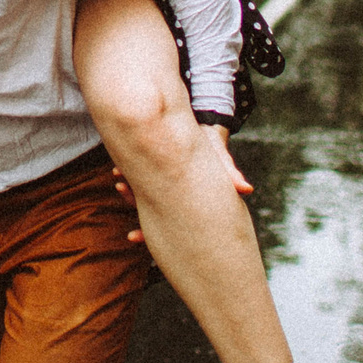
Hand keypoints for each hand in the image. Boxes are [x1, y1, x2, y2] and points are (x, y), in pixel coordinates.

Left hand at [111, 124, 251, 242]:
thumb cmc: (212, 145)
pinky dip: (127, 173)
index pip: (165, 224)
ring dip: (128, 190)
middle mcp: (172, 194)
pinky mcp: (155, 165)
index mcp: (186, 201)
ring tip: (118, 181)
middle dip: (132, 203)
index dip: (147, 233)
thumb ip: (229, 173)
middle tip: (121, 191)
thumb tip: (246, 189)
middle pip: (147, 208)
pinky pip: (137, 174)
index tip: (131, 237)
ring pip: (140, 193)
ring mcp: (162, 180)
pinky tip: (116, 171)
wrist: (204, 124)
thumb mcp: (220, 158)